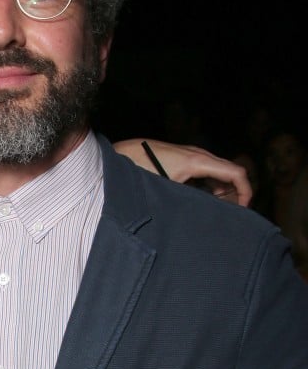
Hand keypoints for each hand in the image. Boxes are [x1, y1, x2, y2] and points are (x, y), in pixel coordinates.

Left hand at [114, 139, 251, 206]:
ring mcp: (190, 154)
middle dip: (236, 193)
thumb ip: (191, 201)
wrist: (121, 153)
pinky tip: (202, 200)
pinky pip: (206, 171)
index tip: (242, 210)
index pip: (237, 172)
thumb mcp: (168, 190)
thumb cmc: (141, 169)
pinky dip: (211, 185)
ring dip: (223, 189)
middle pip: (230, 172)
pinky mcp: (182, 158)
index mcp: (198, 161)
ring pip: (218, 172)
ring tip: (217, 210)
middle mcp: (198, 154)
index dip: (246, 192)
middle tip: (231, 214)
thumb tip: (206, 216)